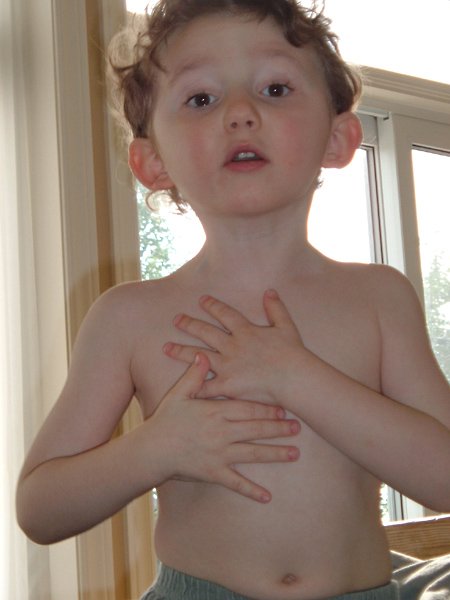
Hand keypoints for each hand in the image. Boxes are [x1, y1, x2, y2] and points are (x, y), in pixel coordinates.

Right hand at [151, 352, 299, 502]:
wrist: (151, 450)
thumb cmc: (165, 420)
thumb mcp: (179, 394)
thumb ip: (194, 375)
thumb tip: (203, 354)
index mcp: (215, 412)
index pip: (246, 408)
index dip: (267, 408)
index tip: (284, 407)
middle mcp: (221, 432)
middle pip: (255, 429)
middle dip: (278, 428)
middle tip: (298, 427)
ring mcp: (219, 454)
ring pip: (252, 454)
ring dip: (275, 454)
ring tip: (294, 454)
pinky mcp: (213, 473)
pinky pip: (236, 483)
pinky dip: (251, 490)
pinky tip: (267, 497)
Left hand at [163, 290, 303, 402]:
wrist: (294, 378)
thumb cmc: (292, 354)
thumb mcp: (286, 326)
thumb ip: (276, 308)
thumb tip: (269, 291)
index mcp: (245, 331)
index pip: (225, 314)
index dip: (212, 306)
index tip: (201, 300)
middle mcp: (232, 346)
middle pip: (206, 332)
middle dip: (189, 324)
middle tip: (176, 319)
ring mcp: (227, 366)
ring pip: (198, 356)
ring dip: (181, 351)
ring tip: (166, 348)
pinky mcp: (228, 385)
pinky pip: (206, 387)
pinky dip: (194, 387)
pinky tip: (181, 386)